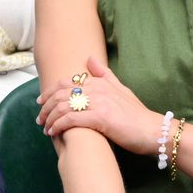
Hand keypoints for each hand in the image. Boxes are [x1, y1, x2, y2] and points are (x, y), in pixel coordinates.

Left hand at [36, 56, 159, 154]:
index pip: (66, 82)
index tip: (41, 102)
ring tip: (44, 127)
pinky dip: (58, 126)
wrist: (153, 130)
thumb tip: (90, 59)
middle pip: (60, 93)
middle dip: (45, 105)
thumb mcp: (121, 89)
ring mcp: (98, 102)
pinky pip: (70, 119)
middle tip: (39, 118)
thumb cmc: (137, 114)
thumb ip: (104, 75)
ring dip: (49, 117)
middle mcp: (97, 89)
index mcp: (100, 81)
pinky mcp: (99, 118)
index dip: (50, 91)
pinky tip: (53, 133)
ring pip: (62, 106)